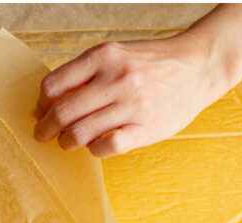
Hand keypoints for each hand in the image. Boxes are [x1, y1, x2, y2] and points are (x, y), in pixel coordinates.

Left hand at [34, 37, 220, 156]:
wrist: (200, 65)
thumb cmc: (151, 63)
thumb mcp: (116, 55)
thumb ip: (85, 73)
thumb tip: (49, 101)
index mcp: (103, 57)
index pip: (53, 85)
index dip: (41, 103)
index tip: (41, 111)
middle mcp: (116, 79)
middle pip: (62, 112)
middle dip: (45, 128)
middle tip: (43, 134)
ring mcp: (133, 104)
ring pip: (80, 132)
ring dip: (67, 142)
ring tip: (68, 142)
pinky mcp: (147, 127)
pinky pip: (106, 146)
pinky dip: (94, 149)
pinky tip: (96, 145)